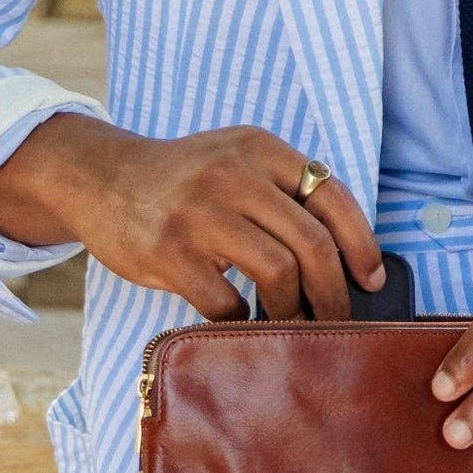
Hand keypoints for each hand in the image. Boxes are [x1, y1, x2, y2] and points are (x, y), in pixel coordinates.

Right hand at [0, 114, 384, 320]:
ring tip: (290, 322)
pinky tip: (242, 323)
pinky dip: (242, 322)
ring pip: (279, 274)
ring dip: (293, 311)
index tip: (372, 278)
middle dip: (335, 292)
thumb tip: (346, 256)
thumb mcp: (236, 160)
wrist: (99, 178)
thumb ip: (283, 191)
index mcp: (260, 149)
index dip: (362, 243)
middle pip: (313, 244)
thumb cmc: (182, 180)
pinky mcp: (170, 254)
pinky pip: (227, 303)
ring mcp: (200, 214)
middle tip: (337, 317)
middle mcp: (234, 175)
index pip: (332, 195)